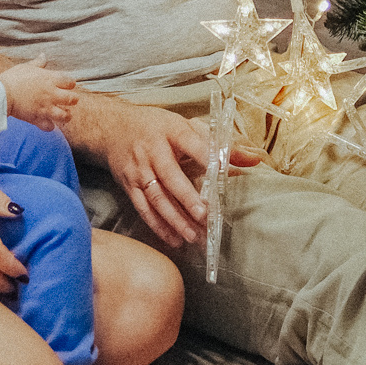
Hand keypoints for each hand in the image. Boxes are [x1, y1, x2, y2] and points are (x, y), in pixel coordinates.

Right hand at [0, 57, 79, 129]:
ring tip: (63, 113)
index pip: (70, 82)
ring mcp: (46, 108)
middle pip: (73, 99)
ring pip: (65, 115)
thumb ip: (38, 63)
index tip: (66, 85)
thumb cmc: (13, 78)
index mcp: (50, 79)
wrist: (1, 93)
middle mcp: (51, 94)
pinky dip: (49, 126)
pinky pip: (49, 127)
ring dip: (65, 115)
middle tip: (68, 100)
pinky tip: (47, 122)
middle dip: (73, 100)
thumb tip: (43, 55)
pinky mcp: (38, 118)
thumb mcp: (27, 67)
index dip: (70, 83)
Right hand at [68, 96, 263, 246]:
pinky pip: (144, 209)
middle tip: (205, 217)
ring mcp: (139, 170)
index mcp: (171, 131)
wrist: (111, 128)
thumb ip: (222, 142)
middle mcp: (153, 151)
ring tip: (194, 236)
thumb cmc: (156, 127)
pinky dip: (159, 226)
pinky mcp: (128, 186)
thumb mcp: (187, 125)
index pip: (192, 143)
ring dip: (175, 219)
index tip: (222, 170)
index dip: (207, 156)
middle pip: (170, 177)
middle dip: (187, 199)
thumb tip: (255, 159)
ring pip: (157, 198)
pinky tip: (175, 239)